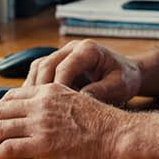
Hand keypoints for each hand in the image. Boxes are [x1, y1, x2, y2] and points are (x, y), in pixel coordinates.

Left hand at [0, 83, 124, 158]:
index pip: (11, 96)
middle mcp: (41, 103)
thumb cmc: (102, 122)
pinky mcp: (42, 144)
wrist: (117, 134)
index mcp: (49, 90)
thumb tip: (37, 117)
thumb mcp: (75, 100)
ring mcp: (40, 123)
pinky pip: (9, 148)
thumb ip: (53, 104)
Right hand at [25, 39, 141, 105]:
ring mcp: (63, 54)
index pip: (64, 66)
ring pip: (38, 67)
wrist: (127, 73)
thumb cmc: (125, 79)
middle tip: (37, 111)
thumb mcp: (119, 87)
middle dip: (40, 88)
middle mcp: (72, 48)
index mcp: (88, 49)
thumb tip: (79, 101)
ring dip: (32, 87)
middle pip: (46, 65)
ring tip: (31, 109)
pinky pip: (39, 72)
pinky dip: (34, 87)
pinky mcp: (58, 63)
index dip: (56, 87)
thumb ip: (100, 91)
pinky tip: (33, 104)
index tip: (53, 108)